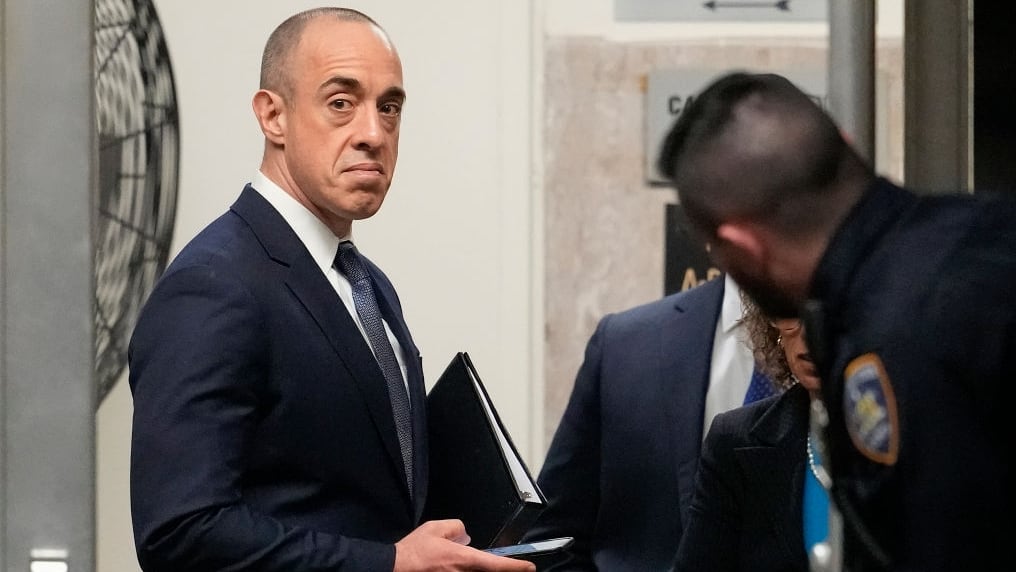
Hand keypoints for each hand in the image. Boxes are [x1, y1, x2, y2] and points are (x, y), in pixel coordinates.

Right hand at [394, 519, 535, 571]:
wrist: (394, 569)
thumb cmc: (413, 552)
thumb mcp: (435, 528)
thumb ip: (455, 528)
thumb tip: (465, 536)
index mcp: (463, 559)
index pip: (497, 565)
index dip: (516, 567)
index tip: (529, 568)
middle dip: (500, 570)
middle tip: (513, 567)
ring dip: (480, 568)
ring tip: (468, 560)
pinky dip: (467, 570)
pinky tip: (454, 564)